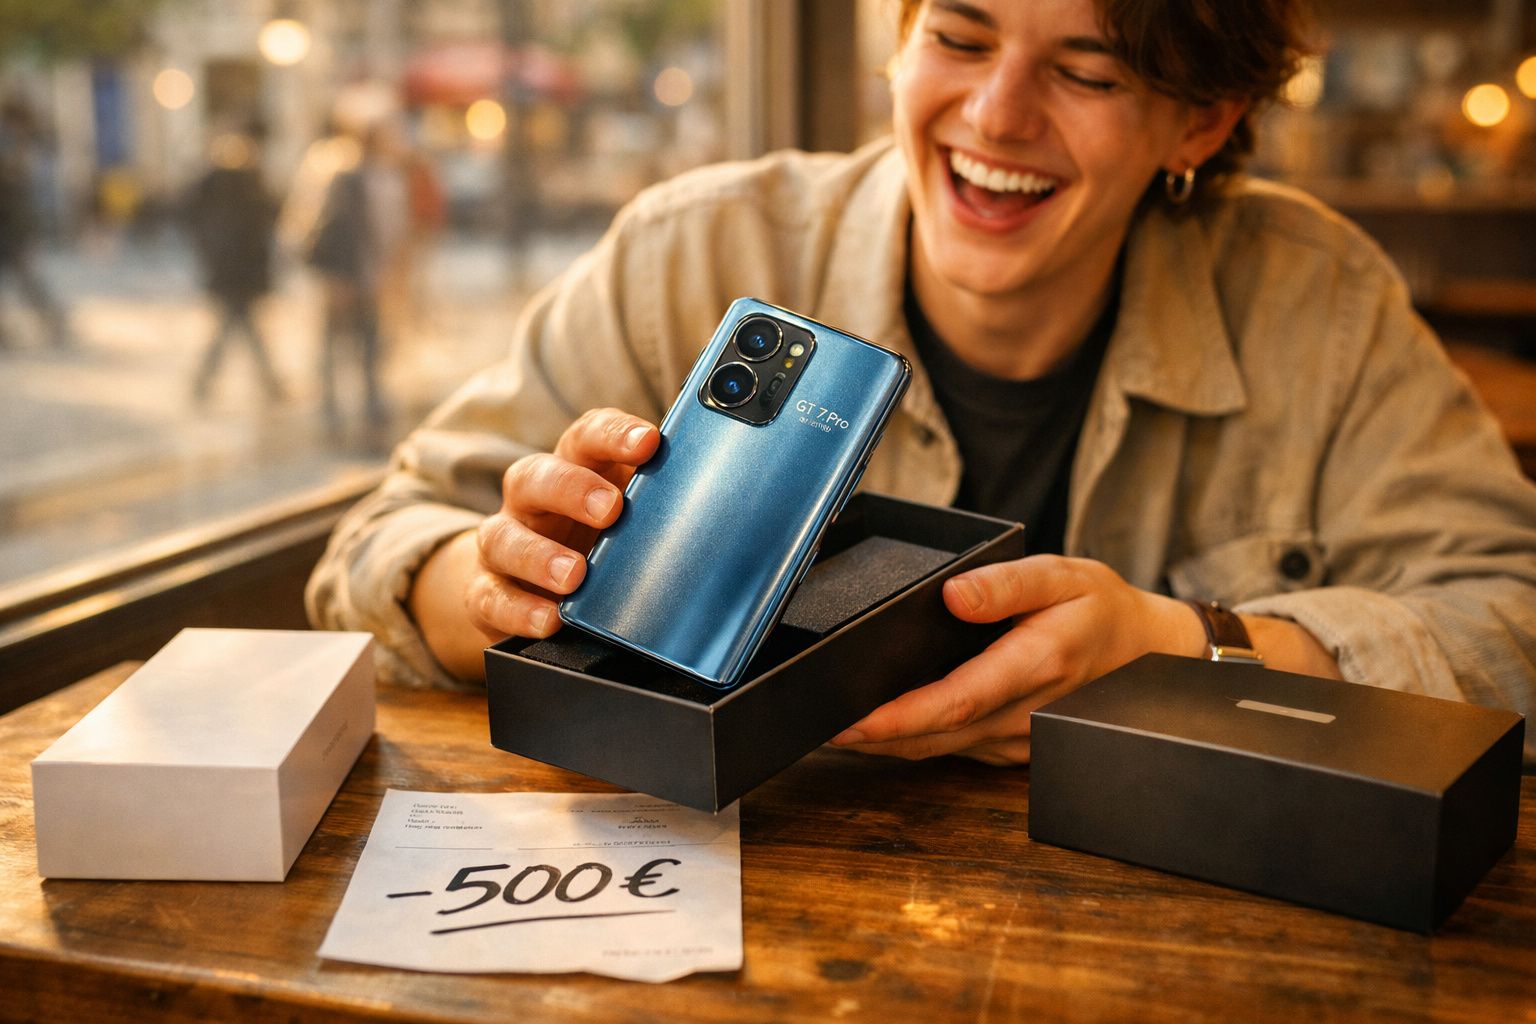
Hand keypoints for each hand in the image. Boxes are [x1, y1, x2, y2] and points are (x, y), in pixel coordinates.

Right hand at [469, 407, 659, 639]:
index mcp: (575, 470)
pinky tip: (550, 619)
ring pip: (502, 536)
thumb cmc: (595, 541)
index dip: (614, 434)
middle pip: (536, 475)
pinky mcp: (487, 592)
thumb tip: (746, 513)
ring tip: (575, 575)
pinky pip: (492, 598)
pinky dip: (520, 610)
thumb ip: (670, 508)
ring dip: (538, 555)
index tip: (648, 442)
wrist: (529, 582)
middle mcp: (532, 501)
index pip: (587, 436)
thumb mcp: (633, 518)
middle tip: (611, 509)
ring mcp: (505, 544)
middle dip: (572, 488)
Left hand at [829, 555, 1200, 765]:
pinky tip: (884, 728)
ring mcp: (1021, 738)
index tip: (852, 723)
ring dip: (890, 745)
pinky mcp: (1014, 748)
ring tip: (836, 729)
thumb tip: (954, 596)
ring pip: (943, 749)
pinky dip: (918, 741)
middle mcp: (1027, 713)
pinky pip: (957, 749)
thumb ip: (1008, 584)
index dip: (900, 718)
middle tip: (818, 727)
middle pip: (938, 736)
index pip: (957, 701)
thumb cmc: (1101, 609)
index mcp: (1037, 664)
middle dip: (875, 738)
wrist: (1149, 652)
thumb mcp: (1063, 574)